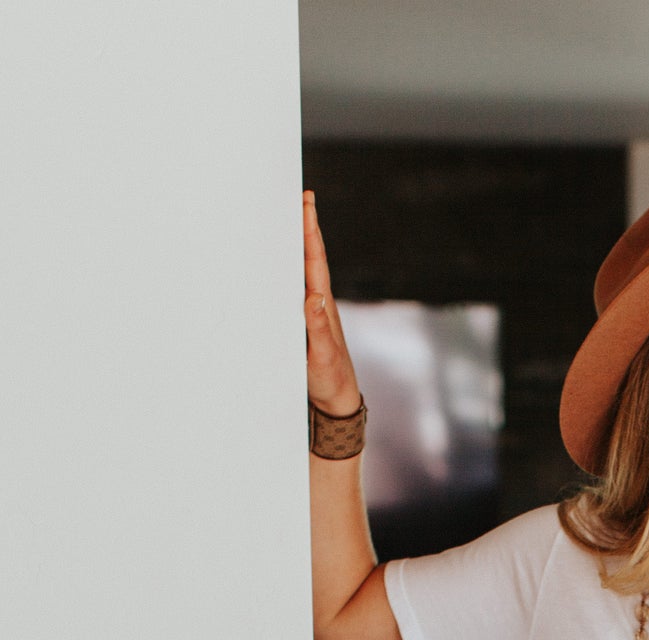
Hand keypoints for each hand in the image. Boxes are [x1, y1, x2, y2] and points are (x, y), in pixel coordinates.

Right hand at [303, 191, 360, 415]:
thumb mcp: (322, 356)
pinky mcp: (303, 322)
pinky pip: (293, 286)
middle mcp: (318, 302)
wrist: (336, 402)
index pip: (314, 259)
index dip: (310, 230)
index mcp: (322, 304)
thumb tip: (315, 296)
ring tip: (288, 217)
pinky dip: (287, 268)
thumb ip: (318, 329)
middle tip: (298, 194)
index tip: (306, 201)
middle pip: (308, 256)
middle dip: (303, 225)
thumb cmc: (330, 380)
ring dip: (294, 243)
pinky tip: (279, 262)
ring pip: (300, 269)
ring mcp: (311, 311)